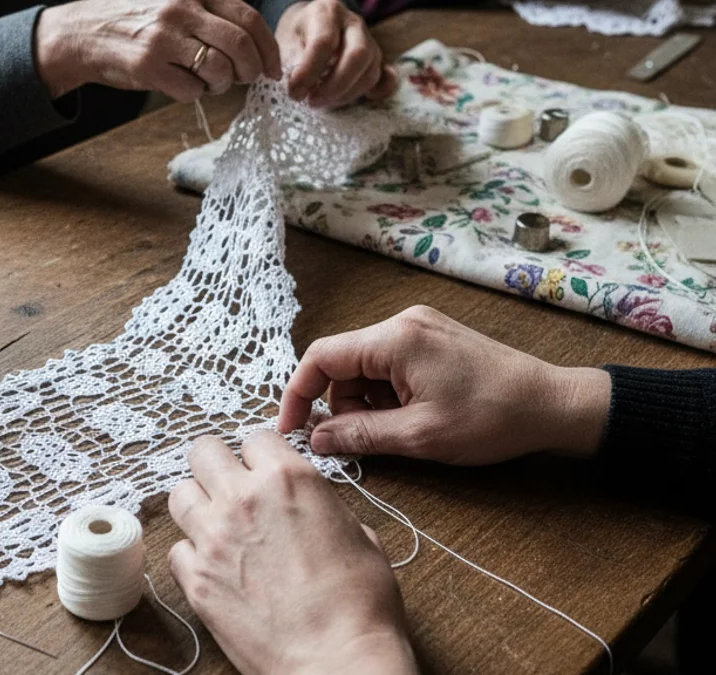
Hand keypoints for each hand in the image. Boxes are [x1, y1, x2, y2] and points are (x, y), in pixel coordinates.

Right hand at [35, 0, 281, 100]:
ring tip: (210, 82)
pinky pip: (191, 91)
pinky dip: (194, 94)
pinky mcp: (148, 66)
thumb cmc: (136, 21)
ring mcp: (164, 38)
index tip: (272, 67)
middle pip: (240, 46)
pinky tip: (182, 84)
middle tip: (249, 80)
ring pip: (218, 70)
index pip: (248, 18)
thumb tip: (254, 46)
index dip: (268, 47)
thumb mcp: (175, 2)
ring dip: (222, 84)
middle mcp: (181, 9)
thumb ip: (210, 14)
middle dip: (252, 70)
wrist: (84, 33)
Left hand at [168, 432, 416, 674]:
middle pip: (203, 451)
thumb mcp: (359, 535)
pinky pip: (175, 549)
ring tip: (216, 525)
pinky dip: (190, 555)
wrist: (337, 658)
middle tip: (228, 486)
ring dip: (197, 505)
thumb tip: (309, 509)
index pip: (255, 437)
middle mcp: (243, 499)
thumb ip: (322, 507)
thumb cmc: (359, 604)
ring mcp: (213, 538)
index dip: (260, 455)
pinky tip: (213, 567)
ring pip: (179, 495)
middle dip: (215, 465)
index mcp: (288, 479)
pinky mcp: (196, 579)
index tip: (262, 470)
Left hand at [276, 0, 398, 107]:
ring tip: (321, 102)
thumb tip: (298, 89)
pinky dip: (371, 94)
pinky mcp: (376, 61)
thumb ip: (290, 63)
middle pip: (358, 55)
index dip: (309, 72)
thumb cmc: (296, 36)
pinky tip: (351, 100)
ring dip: (345, 94)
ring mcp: (370, 42)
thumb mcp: (285, 42)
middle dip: (334, 86)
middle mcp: (353, 24)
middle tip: (312, 102)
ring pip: (370, 72)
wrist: (309, 27)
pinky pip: (384, 80)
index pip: (324, 42)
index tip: (295, 92)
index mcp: (327, 13)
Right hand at [279, 306, 611, 464]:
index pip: (322, 357)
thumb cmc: (493, 418)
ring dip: (366, 402)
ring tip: (398, 431)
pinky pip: (388, 364)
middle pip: (343, 362)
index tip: (291, 428)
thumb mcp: (419, 437)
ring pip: (365, 366)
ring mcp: (419, 327)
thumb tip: (316, 440)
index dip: (298, 394)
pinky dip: (387, 394)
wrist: (554, 405)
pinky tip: (411, 417)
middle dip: (341, 404)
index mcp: (395, 338)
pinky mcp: (433, 339)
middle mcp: (403, 322)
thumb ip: (360, 435)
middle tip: (361, 440)